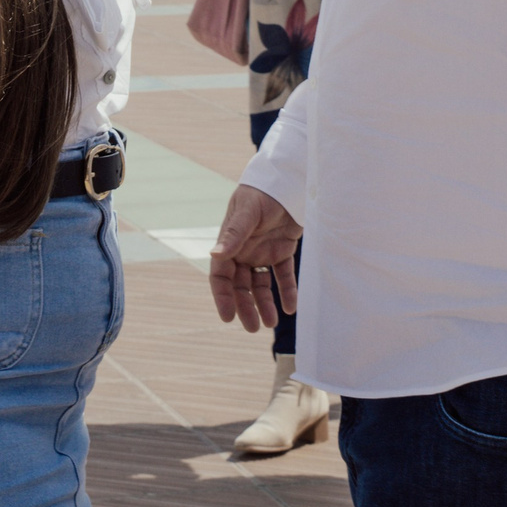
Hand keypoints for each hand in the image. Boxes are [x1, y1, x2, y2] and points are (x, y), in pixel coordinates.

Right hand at [209, 184, 302, 331]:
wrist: (290, 179)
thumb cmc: (262, 192)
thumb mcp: (248, 212)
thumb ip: (234, 234)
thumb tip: (215, 254)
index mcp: (230, 243)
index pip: (221, 276)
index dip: (223, 297)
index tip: (228, 317)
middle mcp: (244, 251)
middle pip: (241, 286)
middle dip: (245, 306)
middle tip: (252, 328)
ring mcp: (263, 252)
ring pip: (260, 285)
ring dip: (265, 304)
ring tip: (272, 322)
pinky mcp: (282, 250)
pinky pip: (283, 275)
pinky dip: (287, 291)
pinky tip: (292, 307)